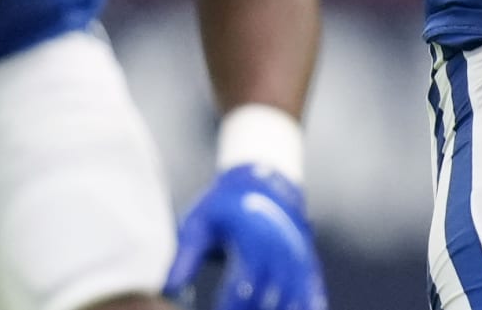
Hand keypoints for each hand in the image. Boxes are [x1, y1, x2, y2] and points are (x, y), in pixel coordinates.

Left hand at [166, 165, 325, 309]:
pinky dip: (304, 309)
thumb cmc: (225, 207)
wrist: (266, 185)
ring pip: (293, 302)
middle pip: (269, 300)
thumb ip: (185, 257)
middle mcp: (281, 252)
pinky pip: (312, 299)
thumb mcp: (200, 223)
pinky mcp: (308, 269)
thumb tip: (169, 290)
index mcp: (253, 240)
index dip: (230, 307)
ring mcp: (299, 261)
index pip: (243, 287)